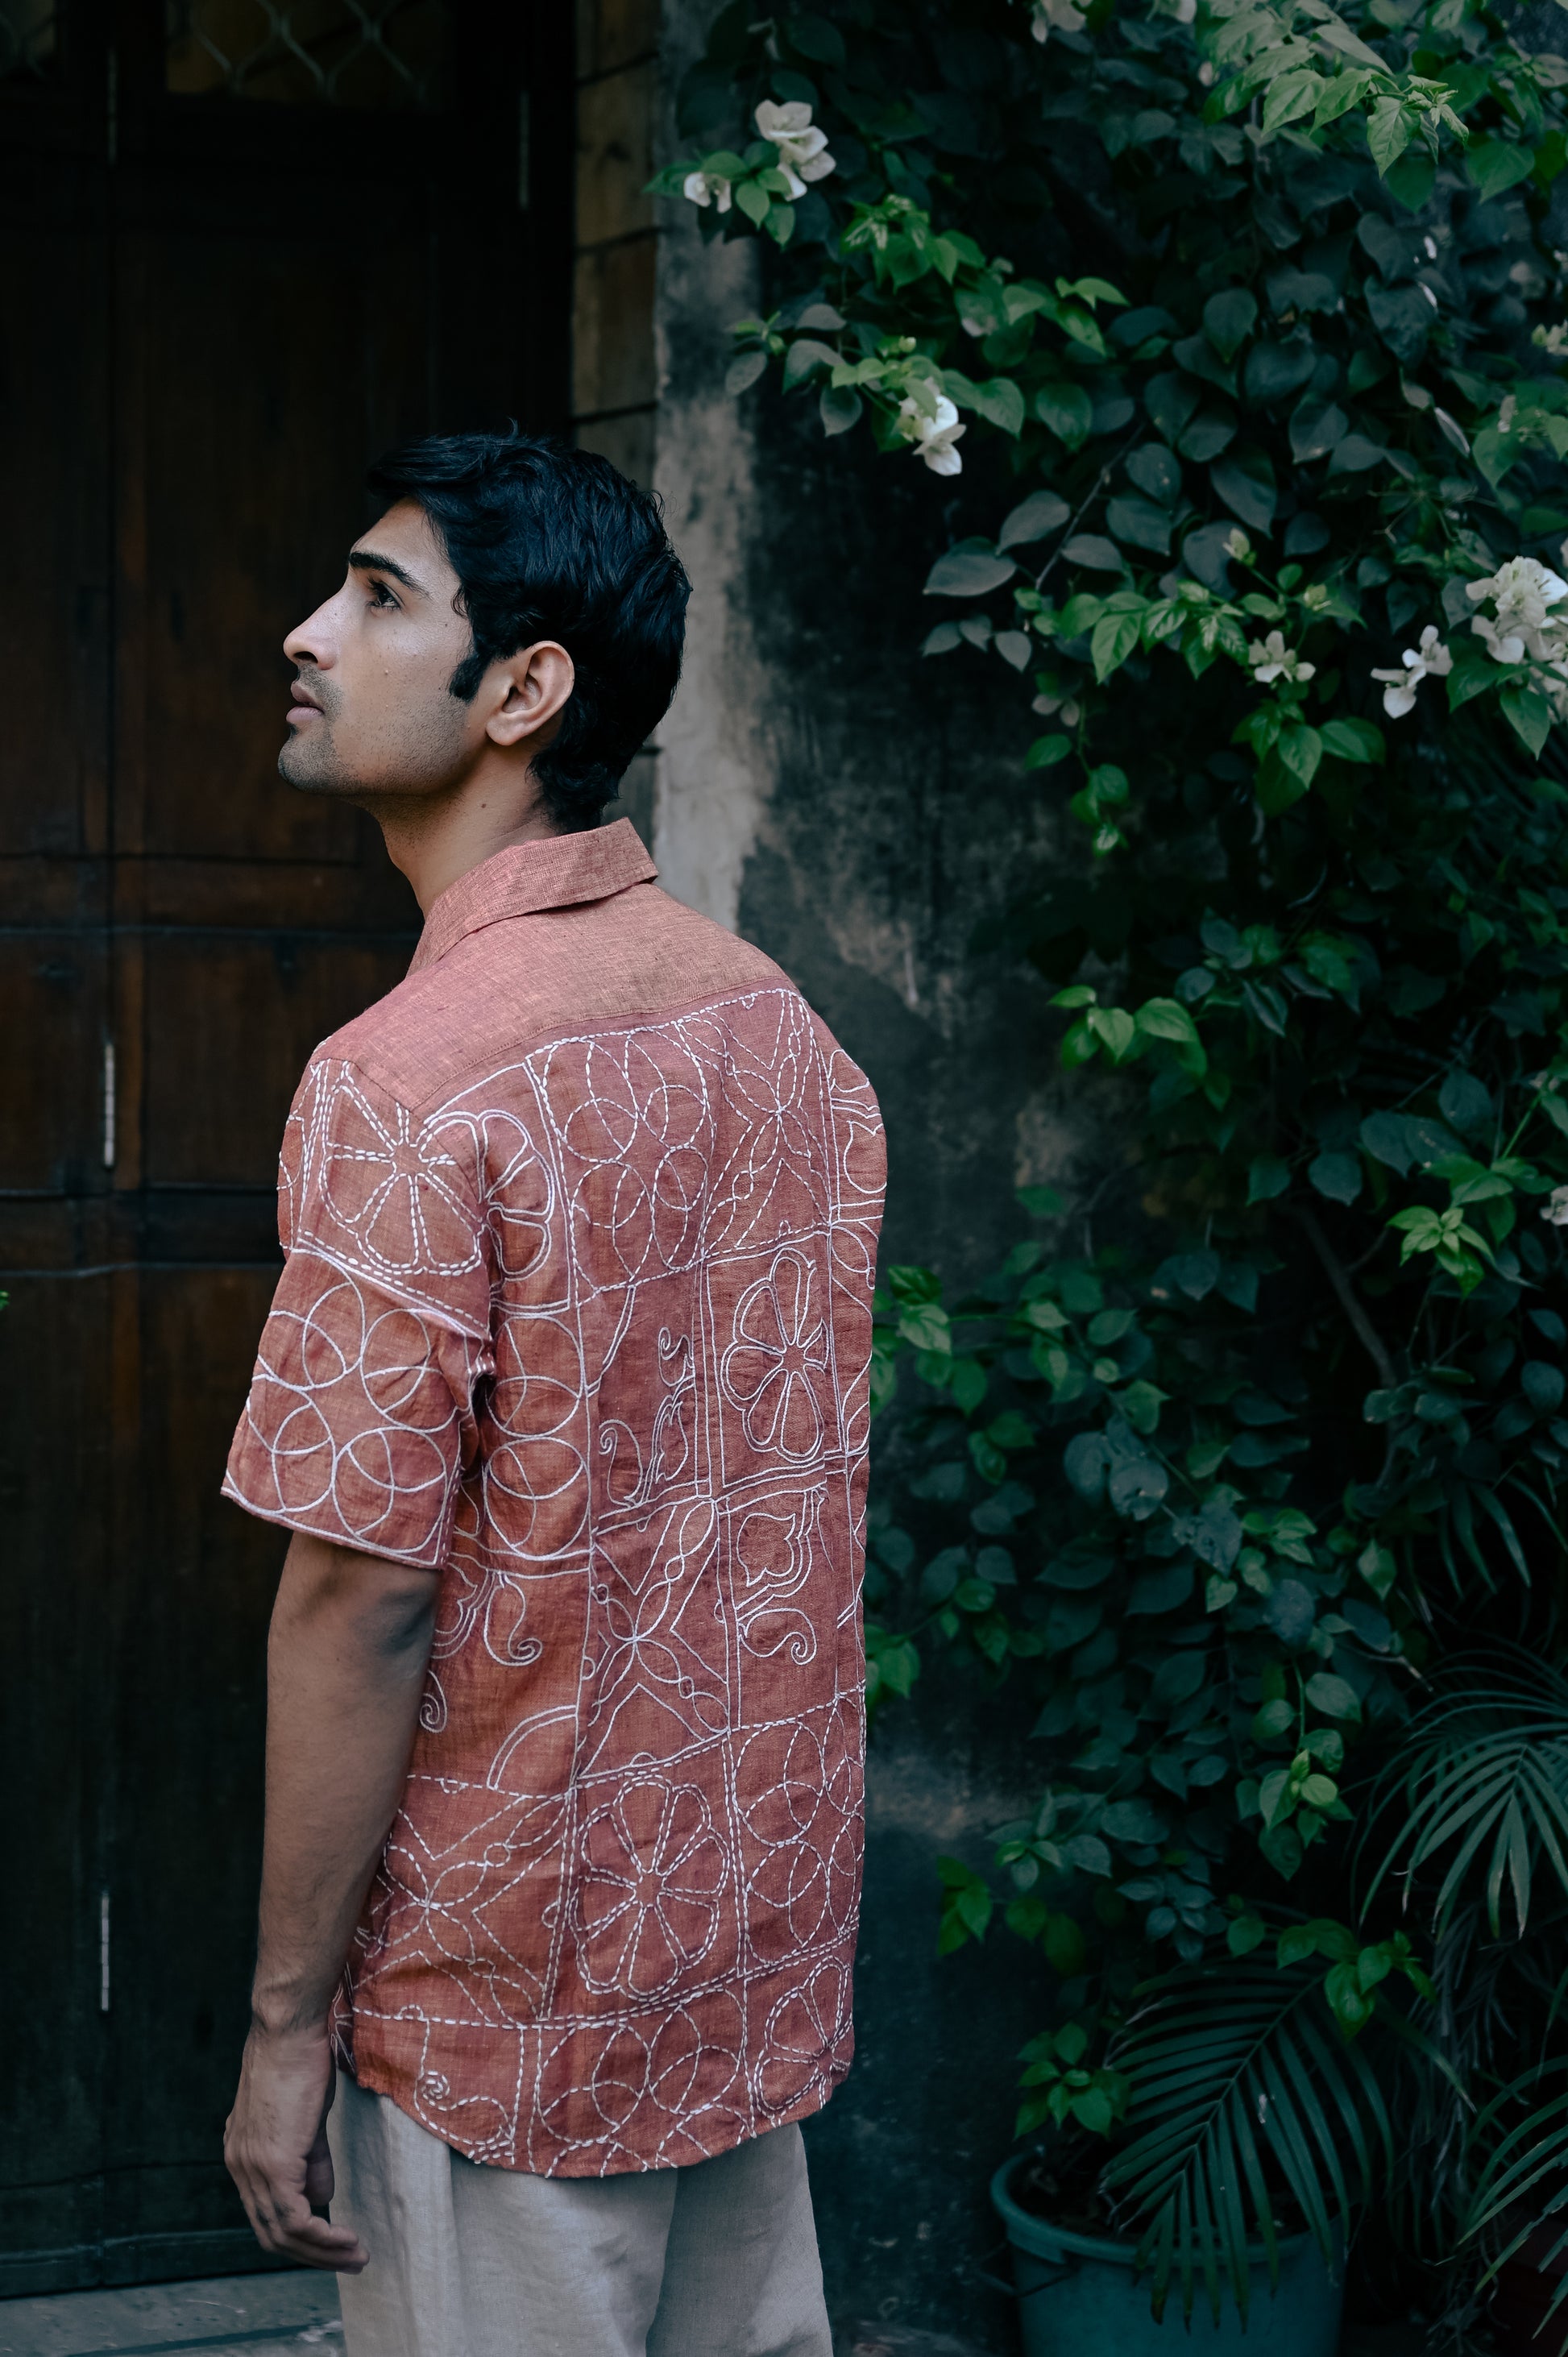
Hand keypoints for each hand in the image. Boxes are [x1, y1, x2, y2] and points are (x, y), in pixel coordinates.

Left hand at [224, 2022, 368, 2270]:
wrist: (288, 2031)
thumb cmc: (300, 2062)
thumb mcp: (307, 2118)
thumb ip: (311, 2160)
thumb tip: (321, 2197)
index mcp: (243, 2156)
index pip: (265, 2215)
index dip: (299, 2237)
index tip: (333, 2243)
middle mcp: (240, 2168)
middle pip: (270, 2234)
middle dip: (313, 2255)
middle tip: (350, 2261)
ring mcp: (253, 2168)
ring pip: (283, 2234)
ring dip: (323, 2252)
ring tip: (356, 2256)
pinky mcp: (273, 2164)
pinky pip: (295, 2219)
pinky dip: (322, 2237)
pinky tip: (347, 2239)